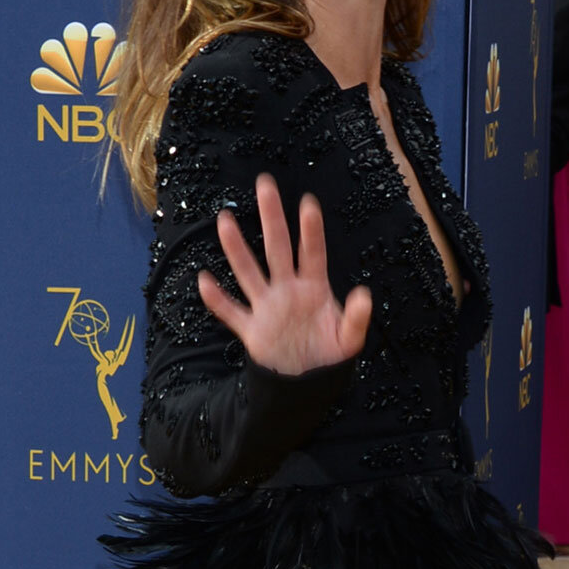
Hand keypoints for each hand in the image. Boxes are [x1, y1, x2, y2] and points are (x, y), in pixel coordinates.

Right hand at [198, 173, 372, 375]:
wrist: (307, 383)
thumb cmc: (329, 355)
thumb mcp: (349, 340)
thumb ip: (357, 319)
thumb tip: (364, 294)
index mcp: (314, 288)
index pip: (312, 253)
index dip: (310, 230)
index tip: (308, 203)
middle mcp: (288, 290)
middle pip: (277, 248)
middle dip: (271, 217)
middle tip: (265, 185)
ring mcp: (267, 307)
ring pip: (249, 272)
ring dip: (237, 249)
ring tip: (225, 219)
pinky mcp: (252, 329)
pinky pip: (231, 311)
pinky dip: (217, 299)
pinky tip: (204, 280)